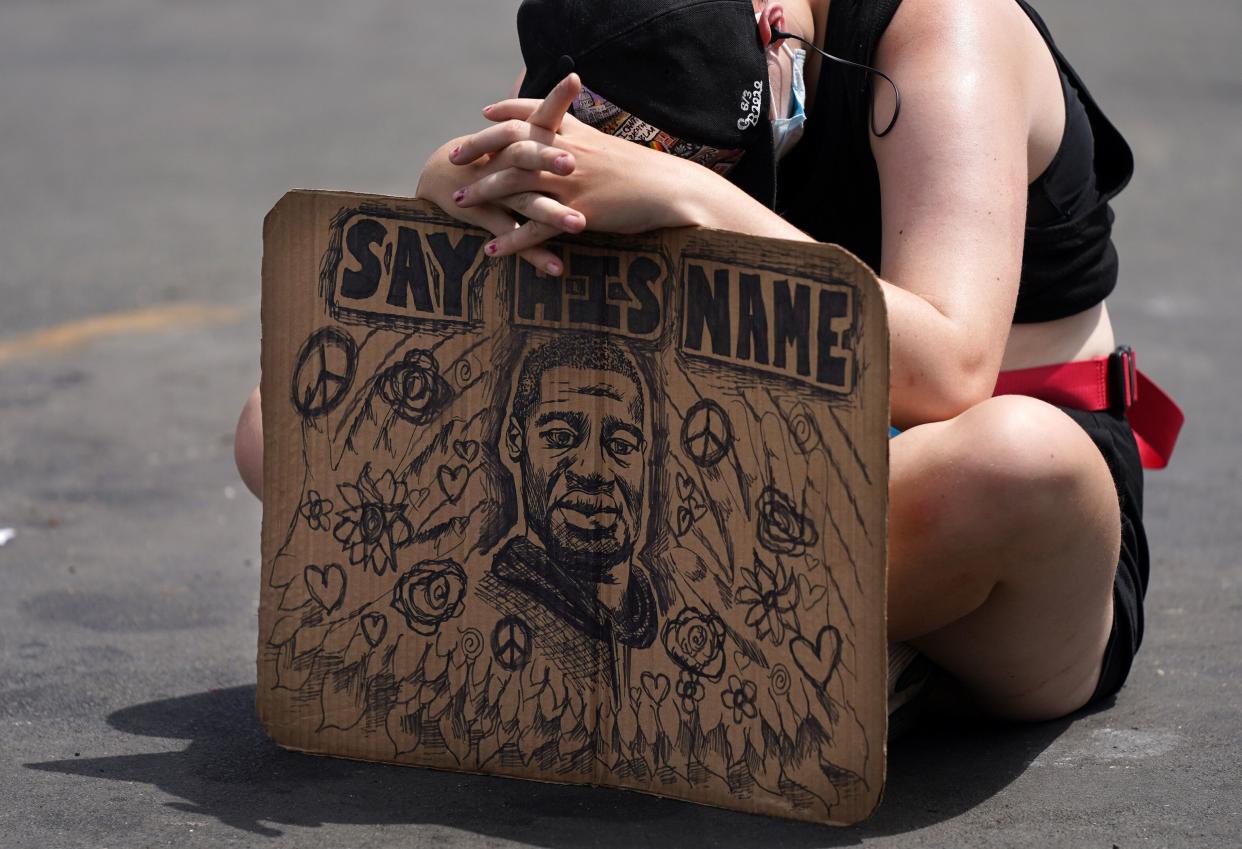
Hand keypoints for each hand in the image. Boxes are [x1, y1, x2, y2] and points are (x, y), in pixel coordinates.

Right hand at [415, 78, 585, 273]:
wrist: (441, 176)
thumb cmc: (488, 154)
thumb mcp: (512, 133)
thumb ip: (543, 118)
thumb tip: (575, 89)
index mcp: (515, 140)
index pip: (538, 114)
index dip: (555, 97)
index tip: (576, 79)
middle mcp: (505, 162)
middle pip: (528, 157)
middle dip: (549, 159)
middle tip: (571, 163)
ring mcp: (496, 192)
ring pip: (527, 203)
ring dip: (553, 215)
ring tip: (580, 225)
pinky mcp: (490, 219)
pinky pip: (515, 239)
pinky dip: (537, 256)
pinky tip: (558, 270)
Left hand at [452, 74, 698, 254]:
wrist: (670, 189)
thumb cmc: (645, 172)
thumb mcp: (612, 148)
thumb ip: (586, 142)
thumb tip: (574, 140)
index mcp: (575, 135)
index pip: (533, 113)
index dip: (507, 111)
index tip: (484, 115)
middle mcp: (566, 154)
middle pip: (512, 144)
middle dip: (479, 150)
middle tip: (454, 158)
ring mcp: (570, 183)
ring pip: (516, 183)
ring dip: (484, 193)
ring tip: (459, 203)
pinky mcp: (577, 213)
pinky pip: (535, 228)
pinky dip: (511, 241)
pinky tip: (491, 250)